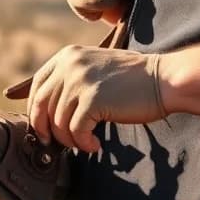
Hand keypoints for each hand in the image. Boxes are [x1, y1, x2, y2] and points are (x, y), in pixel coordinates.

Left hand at [27, 45, 166, 152]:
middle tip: (57, 144)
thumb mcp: (94, 68)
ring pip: (58, 122)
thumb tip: (44, 111)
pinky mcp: (93, 99)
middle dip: (45, 130)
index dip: (35, 111)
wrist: (164, 79)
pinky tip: (95, 144)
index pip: (37, 86)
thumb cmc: (132, 80)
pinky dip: (83, 143)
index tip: (43, 128)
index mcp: (67, 56)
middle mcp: (69, 65)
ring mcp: (80, 81)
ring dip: (70, 140)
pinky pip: (75, 131)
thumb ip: (70, 80)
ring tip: (86, 142)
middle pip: (41, 105)